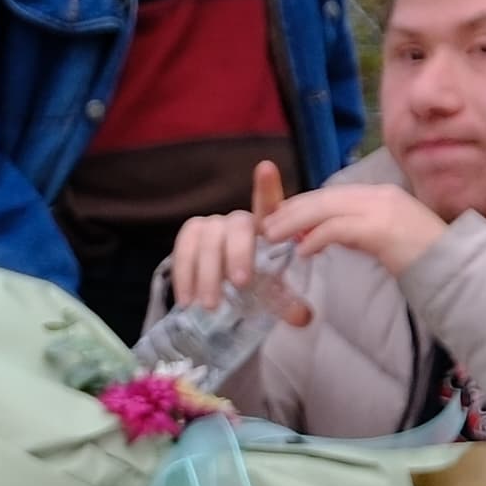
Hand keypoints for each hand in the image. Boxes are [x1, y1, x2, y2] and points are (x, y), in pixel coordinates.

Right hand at [164, 160, 317, 327]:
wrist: (228, 295)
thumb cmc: (257, 287)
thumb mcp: (275, 297)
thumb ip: (287, 304)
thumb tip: (302, 316)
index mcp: (266, 230)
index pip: (268, 205)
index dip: (266, 187)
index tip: (265, 168)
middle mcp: (239, 222)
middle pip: (237, 226)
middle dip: (237, 255)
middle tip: (239, 285)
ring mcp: (212, 226)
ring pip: (207, 239)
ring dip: (207, 273)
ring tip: (209, 305)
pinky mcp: (190, 236)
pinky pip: (183, 248)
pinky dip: (184, 275)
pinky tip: (186, 299)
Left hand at [262, 177, 449, 278]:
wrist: (458, 270)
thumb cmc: (426, 261)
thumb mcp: (388, 239)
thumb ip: (359, 233)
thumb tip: (326, 236)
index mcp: (381, 195)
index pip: (333, 194)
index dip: (305, 205)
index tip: (283, 217)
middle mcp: (380, 196)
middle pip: (324, 197)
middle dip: (292, 210)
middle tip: (268, 225)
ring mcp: (382, 210)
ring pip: (326, 209)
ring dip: (295, 222)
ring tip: (274, 237)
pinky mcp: (381, 229)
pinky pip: (339, 230)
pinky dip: (317, 239)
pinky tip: (303, 252)